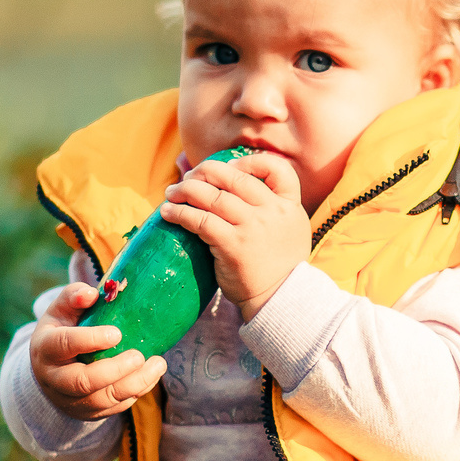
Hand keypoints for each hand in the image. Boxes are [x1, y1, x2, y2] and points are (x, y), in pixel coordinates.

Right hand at [28, 282, 165, 419]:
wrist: (50, 371)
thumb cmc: (61, 332)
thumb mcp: (60, 312)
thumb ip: (74, 297)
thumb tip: (92, 294)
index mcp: (46, 349)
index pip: (64, 345)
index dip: (90, 340)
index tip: (117, 333)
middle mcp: (55, 379)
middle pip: (83, 382)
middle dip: (114, 370)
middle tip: (139, 355)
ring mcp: (71, 400)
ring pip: (103, 399)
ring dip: (134, 384)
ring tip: (158, 364)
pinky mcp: (89, 413)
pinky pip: (115, 408)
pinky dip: (137, 392)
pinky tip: (152, 375)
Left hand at [158, 151, 310, 319]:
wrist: (279, 299)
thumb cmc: (279, 266)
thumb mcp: (290, 230)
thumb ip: (272, 209)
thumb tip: (236, 188)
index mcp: (290, 205)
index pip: (276, 168)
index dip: (250, 161)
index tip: (231, 166)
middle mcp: (272, 212)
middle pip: (234, 176)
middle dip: (205, 171)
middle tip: (188, 177)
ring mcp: (253, 227)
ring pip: (213, 196)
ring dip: (185, 190)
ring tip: (171, 193)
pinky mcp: (233, 245)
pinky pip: (201, 220)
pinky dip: (181, 213)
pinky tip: (168, 213)